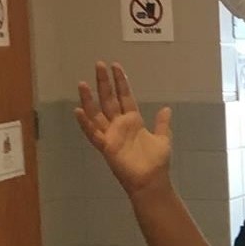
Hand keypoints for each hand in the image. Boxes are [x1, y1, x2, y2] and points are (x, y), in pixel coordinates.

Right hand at [74, 61, 171, 196]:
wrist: (152, 181)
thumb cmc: (156, 162)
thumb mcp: (163, 139)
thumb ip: (162, 124)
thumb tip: (166, 109)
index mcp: (133, 121)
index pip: (124, 97)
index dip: (121, 82)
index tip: (115, 66)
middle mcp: (119, 125)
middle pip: (109, 100)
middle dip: (104, 82)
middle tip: (99, 64)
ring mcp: (111, 135)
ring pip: (96, 113)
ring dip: (89, 99)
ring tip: (82, 83)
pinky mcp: (106, 146)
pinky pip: (93, 133)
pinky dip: (85, 123)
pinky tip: (78, 110)